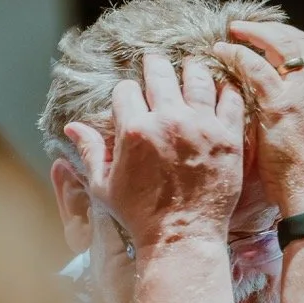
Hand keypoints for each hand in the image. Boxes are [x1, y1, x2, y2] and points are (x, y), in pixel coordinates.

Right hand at [64, 53, 244, 255]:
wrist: (182, 239)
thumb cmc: (140, 217)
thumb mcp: (104, 187)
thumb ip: (90, 152)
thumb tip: (72, 127)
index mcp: (134, 130)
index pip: (126, 89)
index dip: (126, 92)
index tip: (131, 99)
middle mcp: (168, 121)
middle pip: (160, 73)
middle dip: (155, 66)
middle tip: (157, 63)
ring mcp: (201, 127)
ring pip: (198, 78)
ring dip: (192, 70)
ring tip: (190, 69)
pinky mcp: (228, 138)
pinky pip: (231, 100)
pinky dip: (226, 91)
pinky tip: (221, 91)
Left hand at [213, 22, 303, 215]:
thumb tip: (303, 115)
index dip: (295, 45)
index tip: (276, 45)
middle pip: (301, 41)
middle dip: (274, 31)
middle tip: (250, 30)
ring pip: (279, 46)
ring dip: (254, 35)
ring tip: (234, 33)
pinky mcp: (280, 104)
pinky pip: (254, 67)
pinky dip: (237, 55)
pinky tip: (223, 53)